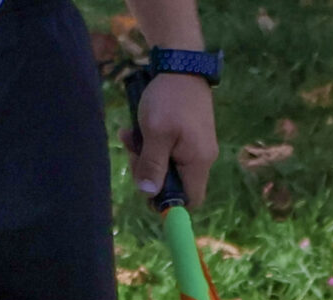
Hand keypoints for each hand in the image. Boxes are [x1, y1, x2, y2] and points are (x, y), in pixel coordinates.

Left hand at [127, 70, 215, 207]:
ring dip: (146, 155)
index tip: (148, 189)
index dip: (169, 202)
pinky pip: (169, 150)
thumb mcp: (155, 133)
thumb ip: (152, 165)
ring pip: (168, 165)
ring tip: (129, 135)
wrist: (182, 63)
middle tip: (132, 152)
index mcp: (198, 163)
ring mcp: (196, 146)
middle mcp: (202, 159)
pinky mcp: (189, 134)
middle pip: (175, 184)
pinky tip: (136, 129)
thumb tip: (148, 194)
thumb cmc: (169, 99)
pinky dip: (152, 144)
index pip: (190, 200)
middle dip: (149, 173)